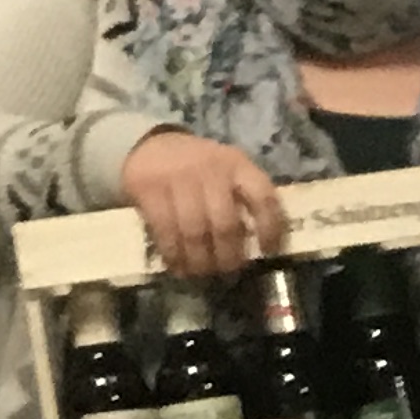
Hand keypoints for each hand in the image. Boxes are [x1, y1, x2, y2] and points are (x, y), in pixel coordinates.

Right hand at [120, 129, 284, 281]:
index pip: (263, 197)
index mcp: (237, 164)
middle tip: (227, 270)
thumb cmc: (197, 166)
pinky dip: (173, 254)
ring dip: (199, 259)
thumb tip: (254, 244)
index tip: (268, 251)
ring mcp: (177, 179)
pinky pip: (164, 230)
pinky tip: (178, 266)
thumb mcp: (226, 170)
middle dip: (228, 255)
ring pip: (194, 231)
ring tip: (202, 272)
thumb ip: (241, 198)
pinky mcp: (149, 189)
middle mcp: (210, 169)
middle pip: (225, 223)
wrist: (150, 146)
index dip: (270, 227)